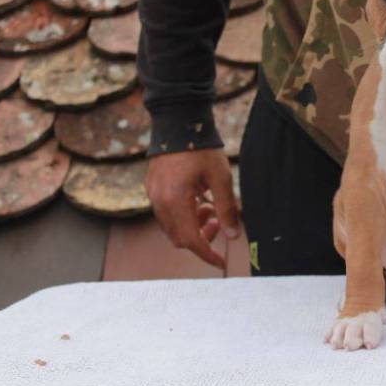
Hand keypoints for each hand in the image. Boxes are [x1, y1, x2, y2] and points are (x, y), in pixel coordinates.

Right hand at [145, 148, 240, 268]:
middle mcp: (160, 202)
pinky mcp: (152, 189)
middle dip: (202, 238)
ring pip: (171, 228)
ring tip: (209, 207)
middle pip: (179, 238)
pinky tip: (198, 199)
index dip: (207, 255)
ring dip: (192, 226)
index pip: (191, 240)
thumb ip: (227, 208)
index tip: (221, 263)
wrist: (178, 122)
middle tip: (219, 222)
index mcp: (176, 200)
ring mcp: (153, 195)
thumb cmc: (202, 149)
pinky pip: (166, 214)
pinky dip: (183, 216)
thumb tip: (233, 235)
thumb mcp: (221, 178)